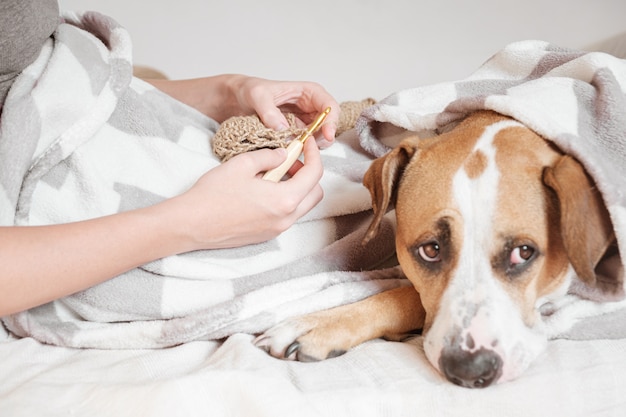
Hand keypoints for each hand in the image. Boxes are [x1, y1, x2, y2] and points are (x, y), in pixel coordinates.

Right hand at [170, 137, 323, 248]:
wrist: (192, 224)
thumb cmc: (213, 194)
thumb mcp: (243, 164)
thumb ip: (269, 156)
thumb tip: (283, 154)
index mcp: (285, 200)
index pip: (315, 174)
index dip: (314, 154)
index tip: (306, 142)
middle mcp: (286, 219)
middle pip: (315, 194)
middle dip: (308, 173)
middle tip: (289, 160)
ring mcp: (277, 230)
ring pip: (302, 206)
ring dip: (296, 187)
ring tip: (273, 173)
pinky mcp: (267, 236)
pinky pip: (287, 216)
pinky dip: (285, 200)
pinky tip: (263, 189)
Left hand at [225, 75, 339, 148]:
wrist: (236, 100)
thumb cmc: (249, 90)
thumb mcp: (257, 95)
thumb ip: (269, 111)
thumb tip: (282, 127)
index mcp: (308, 93)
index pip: (330, 106)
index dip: (332, 121)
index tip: (327, 134)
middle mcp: (309, 108)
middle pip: (328, 125)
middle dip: (323, 137)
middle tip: (309, 146)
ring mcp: (303, 123)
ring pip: (317, 138)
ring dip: (310, 146)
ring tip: (294, 148)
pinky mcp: (294, 135)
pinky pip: (303, 145)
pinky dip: (299, 150)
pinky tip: (288, 151)